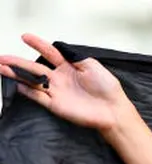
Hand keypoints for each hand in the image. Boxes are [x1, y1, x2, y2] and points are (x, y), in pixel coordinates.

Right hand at [0, 33, 130, 131]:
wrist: (113, 111)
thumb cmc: (108, 89)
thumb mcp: (92, 65)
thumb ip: (74, 56)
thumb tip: (61, 47)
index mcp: (70, 67)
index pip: (50, 53)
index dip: (38, 45)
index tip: (26, 37)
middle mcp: (61, 79)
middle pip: (35, 68)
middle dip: (18, 62)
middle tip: (2, 58)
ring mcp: (57, 92)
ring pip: (32, 82)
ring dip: (17, 75)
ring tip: (2, 68)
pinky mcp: (57, 105)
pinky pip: (38, 97)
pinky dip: (27, 91)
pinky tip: (17, 84)